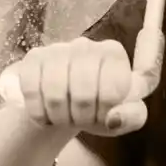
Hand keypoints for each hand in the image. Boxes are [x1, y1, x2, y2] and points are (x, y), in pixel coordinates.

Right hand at [0, 37, 157, 135]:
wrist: (66, 103)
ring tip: (65, 117)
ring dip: (60, 117)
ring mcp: (57, 49)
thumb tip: (113, 118)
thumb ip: (133, 116)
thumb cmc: (100, 107)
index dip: (107, 112)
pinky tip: (45, 113)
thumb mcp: (125, 116)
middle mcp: (86, 45)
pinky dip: (39, 113)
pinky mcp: (33, 58)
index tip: (105, 114)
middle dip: (82, 118)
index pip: (113, 92)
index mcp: (113, 53)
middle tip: (82, 120)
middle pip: (83, 96)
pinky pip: (32, 92)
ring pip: (55, 95)